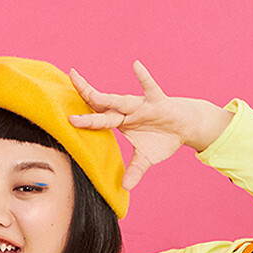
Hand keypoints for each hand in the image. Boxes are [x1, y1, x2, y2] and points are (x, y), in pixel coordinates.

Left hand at [69, 61, 231, 191]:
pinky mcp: (158, 102)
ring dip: (107, 99)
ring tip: (91, 94)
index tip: (67, 117)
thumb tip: (125, 187)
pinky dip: (144, 78)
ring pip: (121, 100)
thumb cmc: (163, 138)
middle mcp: (128, 111)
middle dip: (87, 95)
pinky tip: (136, 65)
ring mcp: (142, 105)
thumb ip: (134, 171)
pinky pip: (150, 89)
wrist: (185, 127)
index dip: (84, 118)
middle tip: (71, 80)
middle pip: (104, 104)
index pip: (98, 118)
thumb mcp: (146, 159)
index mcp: (121, 122)